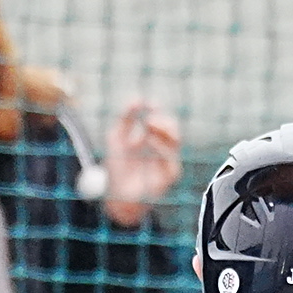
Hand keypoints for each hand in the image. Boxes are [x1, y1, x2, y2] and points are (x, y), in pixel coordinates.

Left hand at [101, 99, 182, 226]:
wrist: (116, 195)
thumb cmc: (118, 168)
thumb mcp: (117, 137)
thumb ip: (126, 118)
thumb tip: (137, 98)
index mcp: (152, 140)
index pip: (161, 121)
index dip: (157, 110)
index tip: (148, 104)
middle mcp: (162, 150)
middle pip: (173, 128)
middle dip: (162, 119)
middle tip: (148, 118)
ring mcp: (166, 162)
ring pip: (176, 140)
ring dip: (163, 129)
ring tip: (148, 124)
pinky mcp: (168, 176)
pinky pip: (171, 159)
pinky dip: (160, 147)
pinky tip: (149, 141)